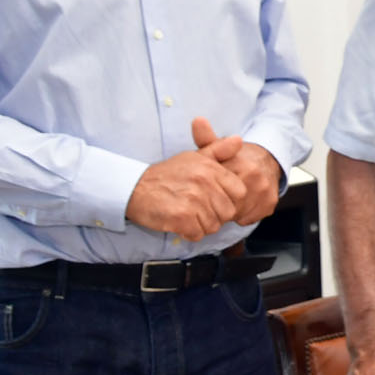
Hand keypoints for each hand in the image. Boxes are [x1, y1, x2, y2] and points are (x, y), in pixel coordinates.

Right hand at [126, 143, 245, 240]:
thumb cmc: (166, 175)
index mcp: (210, 168)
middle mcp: (204, 182)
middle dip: (215, 215)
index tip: (214, 199)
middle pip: (228, 212)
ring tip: (186, 214)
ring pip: (213, 225)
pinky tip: (178, 222)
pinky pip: (197, 234)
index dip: (229, 200)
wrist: (134, 188)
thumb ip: (218, 150)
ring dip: (201, 225)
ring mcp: (193, 199)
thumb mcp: (193, 157)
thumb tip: (238, 140)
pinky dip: (188, 233)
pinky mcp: (181, 217)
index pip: (240, 192)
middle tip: (196, 208)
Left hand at [192, 118, 279, 224]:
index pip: (217, 189)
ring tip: (229, 196)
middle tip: (217, 193)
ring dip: (231, 209)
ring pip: (238, 212)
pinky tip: (241, 202)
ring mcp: (264, 192)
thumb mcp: (218, 145)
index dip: (210, 190)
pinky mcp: (270, 203)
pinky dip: (243, 213)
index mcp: (241, 164)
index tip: (209, 186)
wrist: (267, 158)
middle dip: (220, 201)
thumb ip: (205, 137)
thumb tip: (197, 120)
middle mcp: (255, 178)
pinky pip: (249, 217)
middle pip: (227, 204)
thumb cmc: (238, 156)